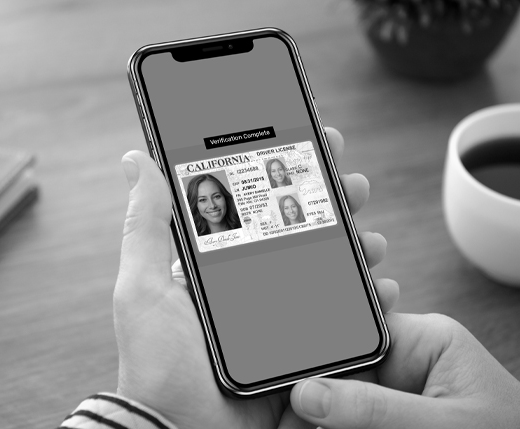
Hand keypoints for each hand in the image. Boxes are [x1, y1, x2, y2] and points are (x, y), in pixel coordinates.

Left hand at [114, 127, 398, 428]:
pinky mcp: (309, 345)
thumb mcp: (143, 288)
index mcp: (225, 261)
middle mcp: (259, 280)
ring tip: (369, 239)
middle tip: (352, 183)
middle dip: (335, 199)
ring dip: (358, 244)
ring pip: (333, 265)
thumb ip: (146, 225)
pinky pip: (347, 314)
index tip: (312, 140)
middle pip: (306, 227)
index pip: (263, 202)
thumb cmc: (158, 365)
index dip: (290, 169)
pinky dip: (369, 298)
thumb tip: (139, 161)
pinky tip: (380, 288)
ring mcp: (287, 312)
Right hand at [290, 313, 519, 428]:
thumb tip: (309, 395)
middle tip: (285, 408)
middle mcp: (407, 359)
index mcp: (424, 339)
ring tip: (294, 421)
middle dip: (314, 388)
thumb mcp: (442, 424)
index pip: (358, 330)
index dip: (318, 347)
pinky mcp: (396, 415)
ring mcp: (399, 390)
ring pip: (344, 396)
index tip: (285, 366)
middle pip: (343, 366)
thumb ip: (376, 409)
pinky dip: (336, 423)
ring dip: (321, 411)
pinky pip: (357, 415)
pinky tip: (314, 426)